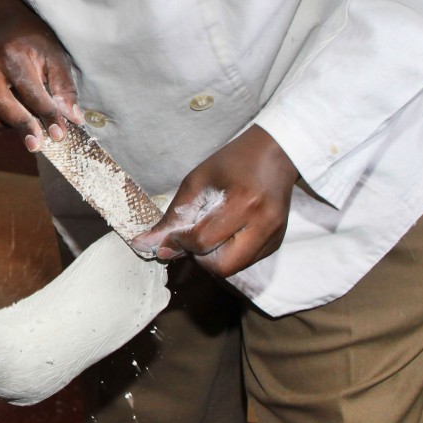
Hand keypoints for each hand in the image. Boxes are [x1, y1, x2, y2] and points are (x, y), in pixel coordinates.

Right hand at [0, 0, 83, 151]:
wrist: (7, 26)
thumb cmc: (36, 44)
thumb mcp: (56, 58)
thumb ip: (65, 89)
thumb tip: (73, 119)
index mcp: (12, 53)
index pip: (30, 92)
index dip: (46, 115)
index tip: (60, 134)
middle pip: (0, 104)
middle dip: (21, 126)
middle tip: (37, 145)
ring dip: (13, 125)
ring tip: (33, 124)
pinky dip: (4, 119)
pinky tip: (19, 111)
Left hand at [133, 126, 298, 277]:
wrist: (275, 153)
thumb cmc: (232, 162)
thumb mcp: (196, 182)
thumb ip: (173, 217)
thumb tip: (145, 245)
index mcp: (243, 203)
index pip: (203, 241)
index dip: (180, 242)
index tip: (171, 234)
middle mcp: (263, 224)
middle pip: (221, 266)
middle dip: (199, 256)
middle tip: (194, 235)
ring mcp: (274, 236)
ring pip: (233, 269)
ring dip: (213, 257)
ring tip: (211, 232)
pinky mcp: (277, 242)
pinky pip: (246, 261)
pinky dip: (229, 253)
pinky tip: (227, 231)